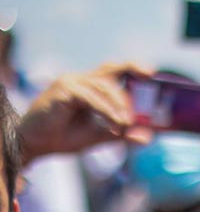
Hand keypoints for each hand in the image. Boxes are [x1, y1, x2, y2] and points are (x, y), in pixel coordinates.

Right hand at [17, 63, 151, 161]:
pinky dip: (105, 111)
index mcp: (89, 86)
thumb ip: (122, 134)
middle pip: (112, 78)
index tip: (151, 73)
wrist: (36, 144)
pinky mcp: (62, 90)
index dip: (132, 67)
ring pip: (104, 88)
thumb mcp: (99, 136)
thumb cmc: (63, 137)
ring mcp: (70, 82)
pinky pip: (91, 98)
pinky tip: (113, 123)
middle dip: (128, 99)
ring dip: (118, 108)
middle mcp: (80, 79)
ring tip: (124, 126)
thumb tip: (147, 137)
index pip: (114, 70)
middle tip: (134, 121)